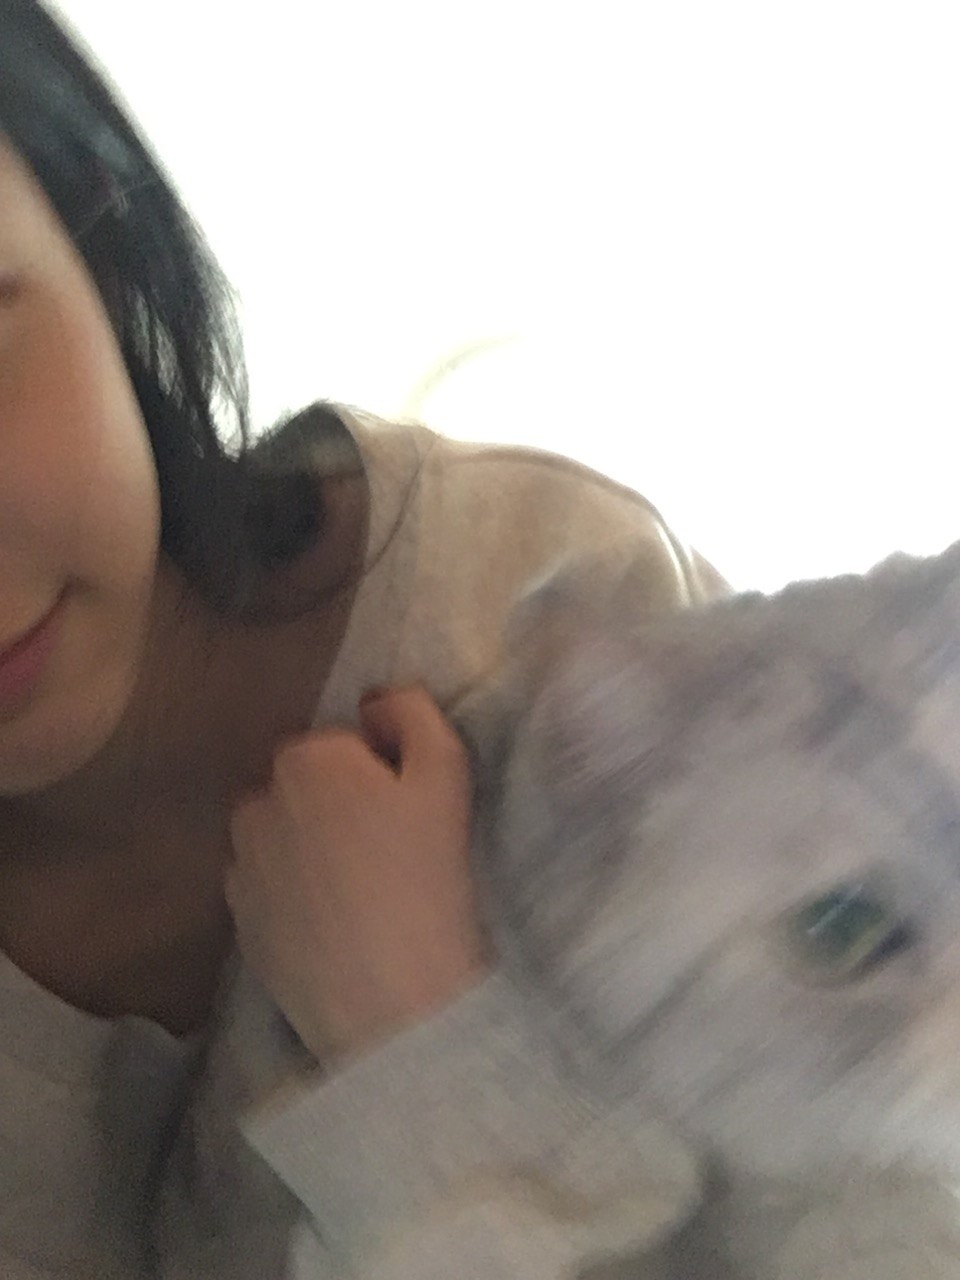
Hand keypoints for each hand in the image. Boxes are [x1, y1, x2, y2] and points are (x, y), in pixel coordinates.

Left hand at [225, 686, 488, 1060]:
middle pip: (308, 784)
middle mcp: (258, 802)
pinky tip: (337, 923)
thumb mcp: (447, 773)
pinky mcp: (239, 922)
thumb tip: (375, 701)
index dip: (384, 771)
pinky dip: (296, 891)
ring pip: (285, 833)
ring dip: (313, 844)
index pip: (345, 743)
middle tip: (393, 852)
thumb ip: (412, 712)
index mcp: (306, 759)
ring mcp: (242, 865)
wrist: (393, 1001)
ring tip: (364, 891)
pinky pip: (271, 884)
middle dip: (342, 803)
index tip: (410, 814)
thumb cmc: (428, 880)